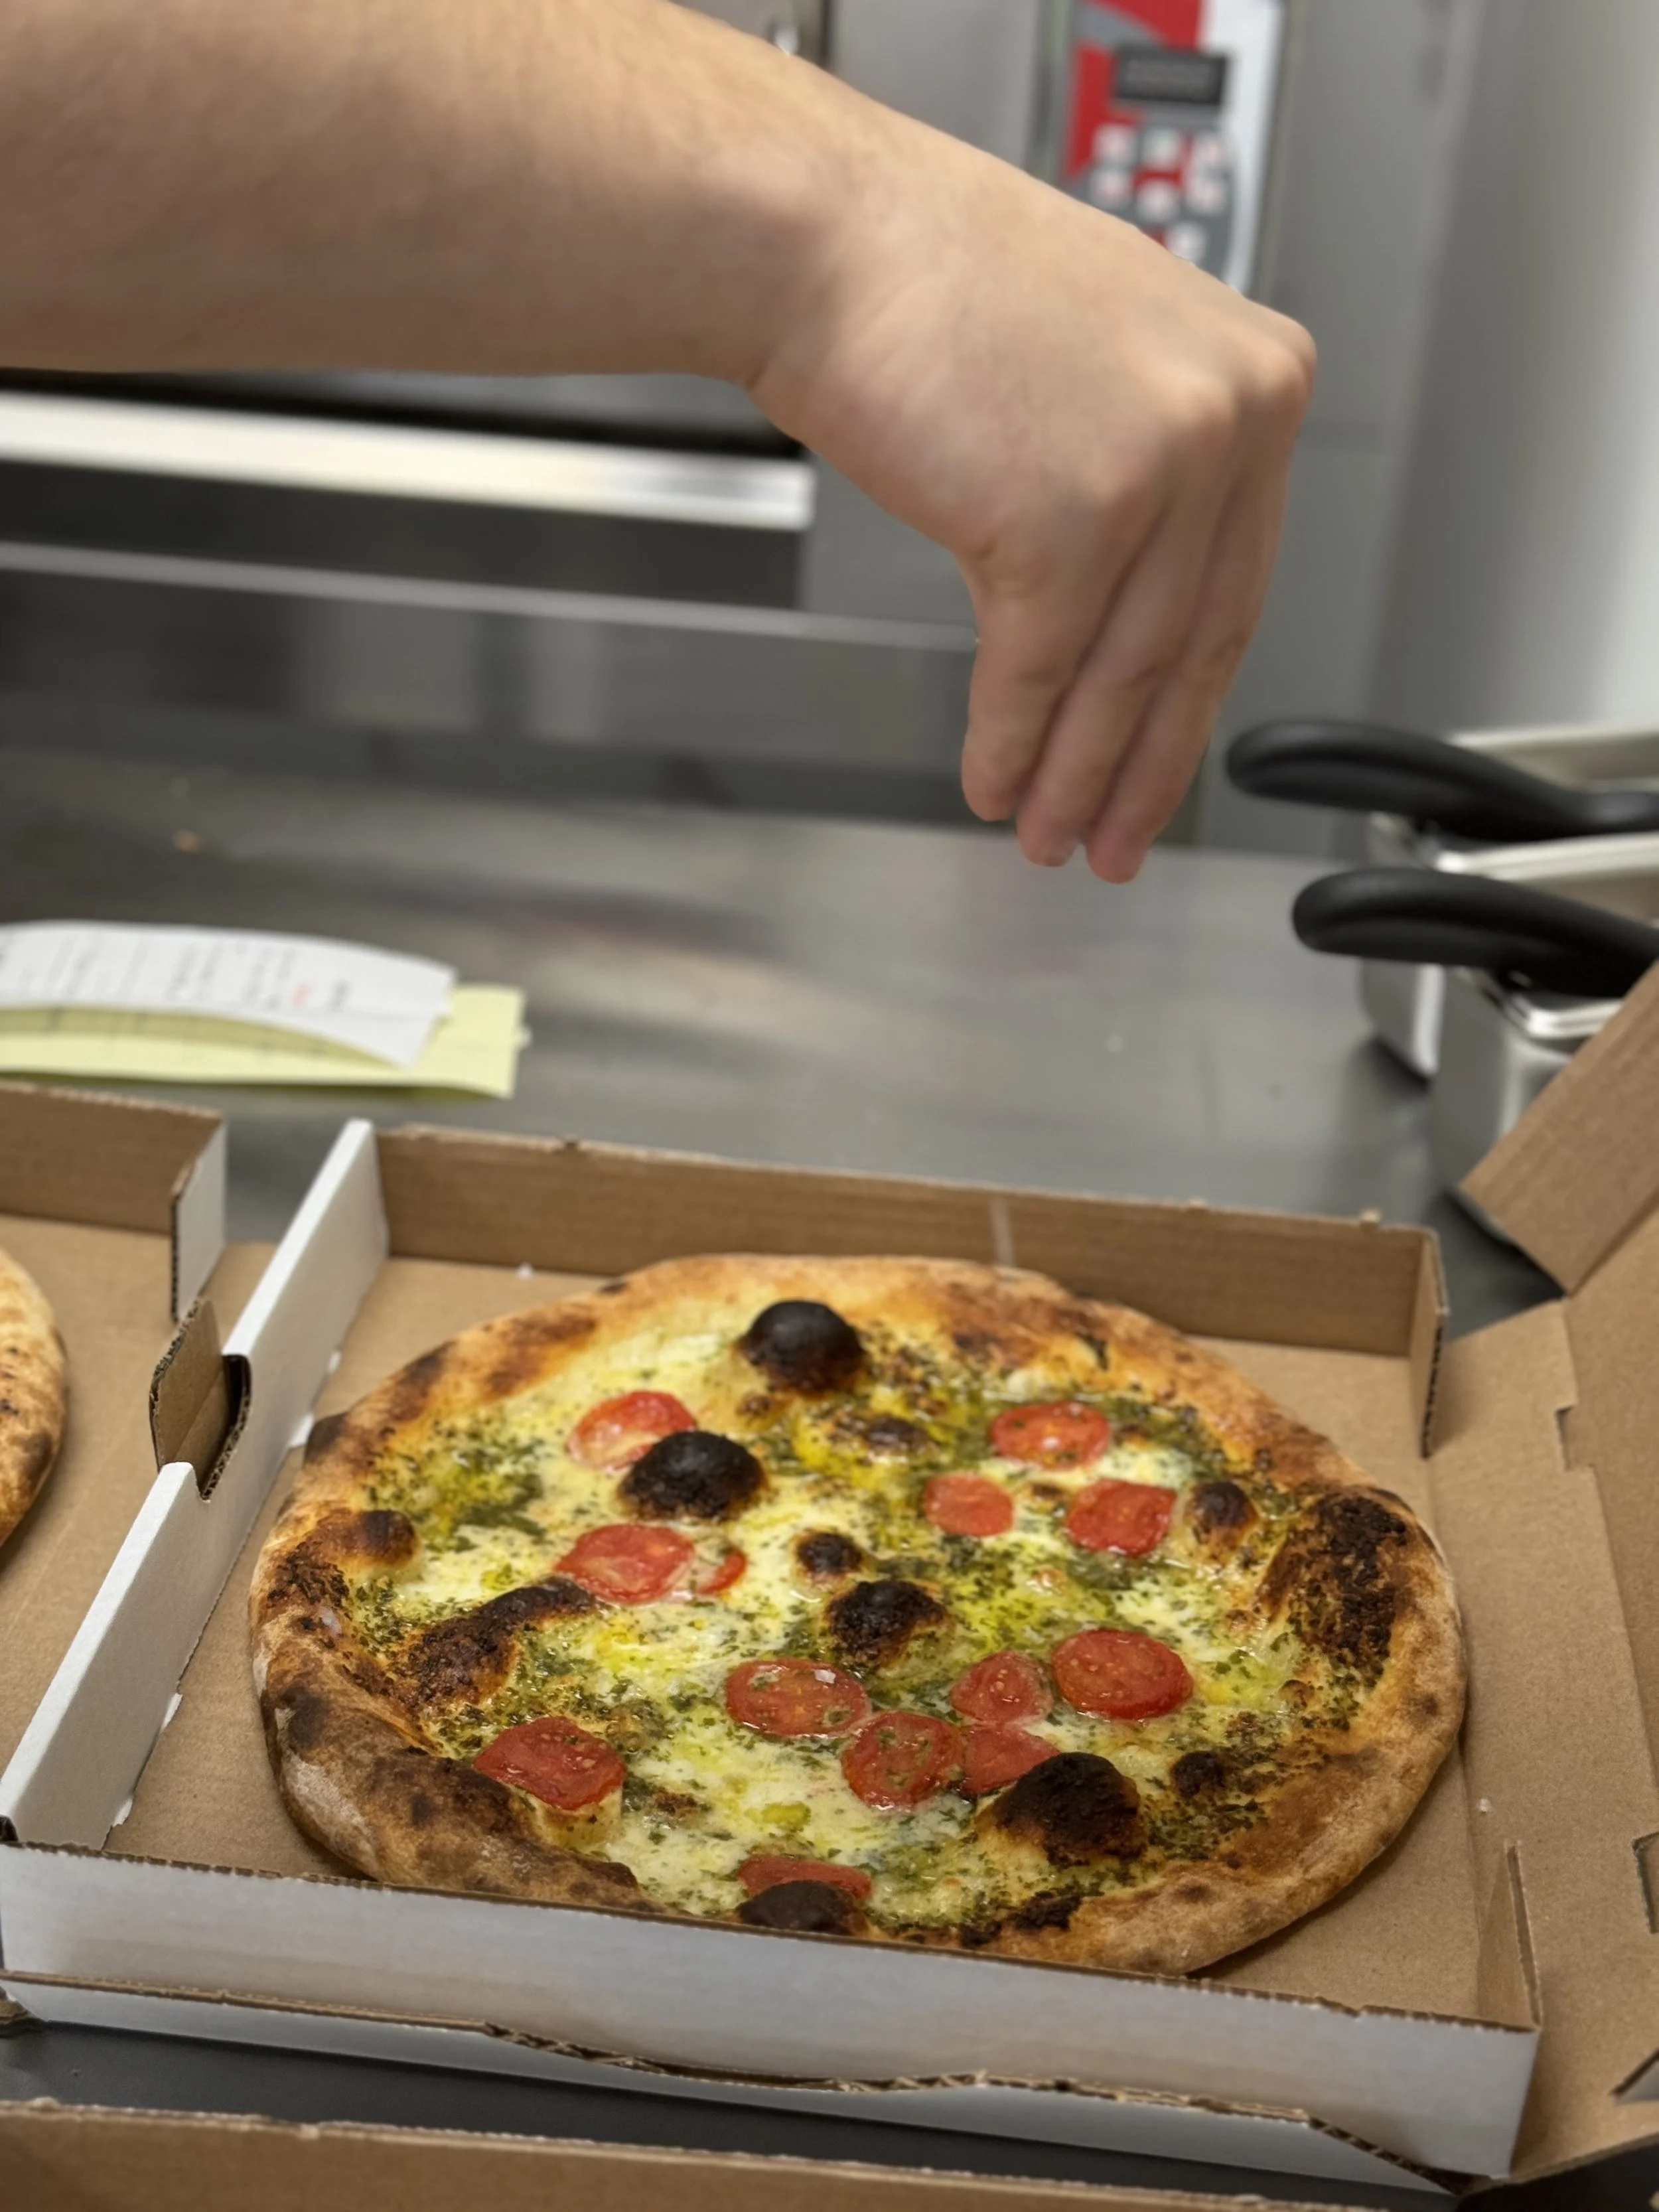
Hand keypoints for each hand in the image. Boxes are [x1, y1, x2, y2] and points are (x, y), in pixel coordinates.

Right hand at [754, 115, 1313, 880]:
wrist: (821, 242)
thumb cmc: (925, 284)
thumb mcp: (1100, 365)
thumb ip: (1149, 467)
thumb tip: (1137, 604)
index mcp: (1258, 374)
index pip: (1234, 582)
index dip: (1186, 704)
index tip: (1156, 771)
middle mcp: (1231, 416)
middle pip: (1189, 642)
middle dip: (1139, 763)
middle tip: (1111, 837)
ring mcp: (1160, 468)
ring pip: (1122, 671)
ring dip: (1073, 773)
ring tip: (1041, 830)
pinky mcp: (1070, 521)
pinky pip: (1040, 669)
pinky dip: (1011, 741)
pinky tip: (993, 781)